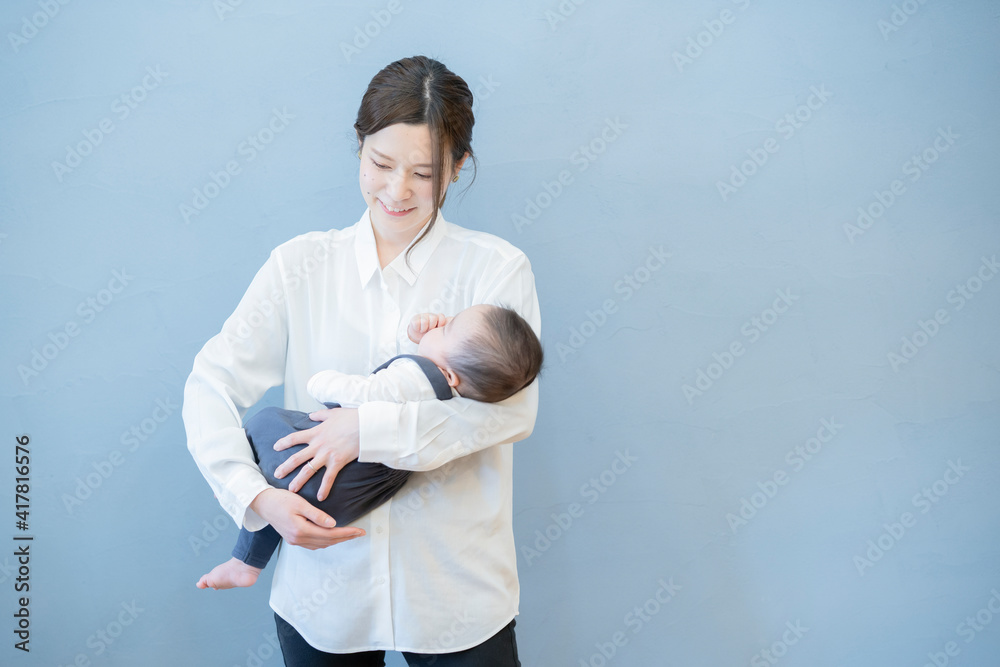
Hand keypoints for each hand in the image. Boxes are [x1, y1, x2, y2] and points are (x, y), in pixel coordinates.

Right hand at [249, 488, 363, 548]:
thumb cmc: (280, 500)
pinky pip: (313, 544)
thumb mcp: (300, 504)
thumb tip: (333, 524)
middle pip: (328, 541)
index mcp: (301, 530)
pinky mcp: (293, 539)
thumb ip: (317, 515)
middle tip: (360, 533)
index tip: (359, 531)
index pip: (330, 534)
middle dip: (345, 538)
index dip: (347, 533)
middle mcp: (298, 539)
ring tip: (349, 535)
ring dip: (336, 541)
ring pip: (321, 544)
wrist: (262, 503)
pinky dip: (325, 541)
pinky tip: (331, 537)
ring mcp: (295, 541)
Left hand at [272, 407, 359, 501]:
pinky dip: (324, 488)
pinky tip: (320, 497)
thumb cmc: (351, 417)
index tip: (275, 447)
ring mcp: (326, 455)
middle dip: (285, 467)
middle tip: (276, 475)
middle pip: (296, 458)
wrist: (365, 425)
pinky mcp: (337, 462)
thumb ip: (320, 415)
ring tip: (291, 490)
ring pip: (308, 471)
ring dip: (298, 481)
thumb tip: (311, 415)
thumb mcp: (333, 412)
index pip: (294, 438)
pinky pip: (328, 478)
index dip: (284, 443)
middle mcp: (317, 445)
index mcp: (315, 432)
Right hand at [407, 312, 451, 342]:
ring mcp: (423, 316)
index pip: (441, 317)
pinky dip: (418, 328)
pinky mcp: (414, 319)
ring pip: (425, 321)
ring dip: (424, 328)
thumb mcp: (439, 333)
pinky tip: (419, 329)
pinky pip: (416, 323)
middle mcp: (431, 316)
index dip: (440, 323)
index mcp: (438, 319)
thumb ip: (446, 331)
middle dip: (431, 326)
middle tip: (430, 330)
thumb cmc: (430, 334)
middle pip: (433, 318)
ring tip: (424, 330)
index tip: (438, 328)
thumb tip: (452, 326)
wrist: (418, 335)